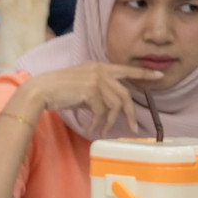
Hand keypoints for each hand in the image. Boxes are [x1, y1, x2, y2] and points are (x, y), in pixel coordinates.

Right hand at [25, 62, 164, 136]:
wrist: (38, 91)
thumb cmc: (55, 91)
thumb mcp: (79, 88)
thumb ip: (95, 92)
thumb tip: (105, 108)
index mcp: (98, 67)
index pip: (126, 69)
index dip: (144, 72)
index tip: (159, 75)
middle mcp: (100, 70)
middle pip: (125, 93)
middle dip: (131, 112)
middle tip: (134, 127)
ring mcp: (96, 79)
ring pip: (115, 104)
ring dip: (110, 121)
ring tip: (103, 131)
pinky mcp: (90, 91)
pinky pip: (101, 111)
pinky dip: (97, 123)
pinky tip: (91, 128)